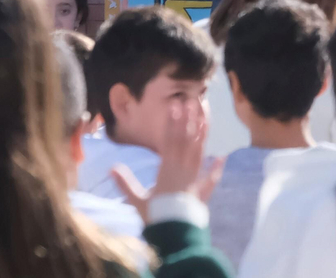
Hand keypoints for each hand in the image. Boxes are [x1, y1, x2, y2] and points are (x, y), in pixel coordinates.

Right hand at [111, 102, 223, 222]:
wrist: (173, 234)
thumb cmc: (155, 217)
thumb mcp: (137, 201)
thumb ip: (126, 183)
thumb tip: (111, 168)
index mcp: (167, 170)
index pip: (170, 141)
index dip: (173, 123)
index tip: (175, 106)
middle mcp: (183, 170)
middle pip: (188, 141)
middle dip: (190, 120)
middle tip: (193, 100)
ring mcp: (195, 179)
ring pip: (200, 152)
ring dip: (203, 133)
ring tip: (206, 115)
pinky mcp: (203, 192)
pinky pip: (211, 178)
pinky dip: (217, 168)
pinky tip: (223, 157)